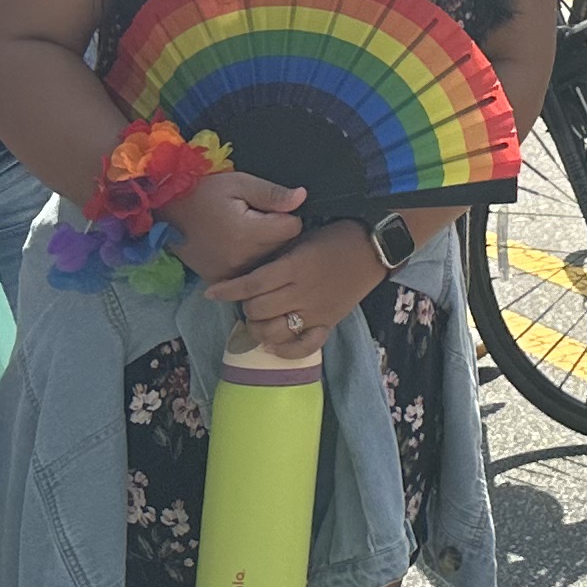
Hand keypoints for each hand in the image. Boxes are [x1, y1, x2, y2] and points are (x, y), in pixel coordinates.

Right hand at [171, 168, 306, 283]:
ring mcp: (229, 273)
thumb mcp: (239, 183)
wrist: (164, 210)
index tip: (270, 209)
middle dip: (276, 233)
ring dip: (263, 249)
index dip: (286, 215)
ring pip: (267, 263)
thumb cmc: (203, 191)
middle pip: (282, 248)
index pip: (293, 228)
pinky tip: (233, 246)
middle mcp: (242, 259)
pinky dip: (247, 261)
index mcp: (248, 233)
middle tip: (255, 218)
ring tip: (243, 232)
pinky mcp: (219, 280)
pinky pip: (248, 273)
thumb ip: (272, 194)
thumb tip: (302, 198)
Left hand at [204, 221, 389, 353]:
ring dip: (259, 328)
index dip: (228, 290)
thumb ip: (277, 256)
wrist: (375, 248)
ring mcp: (316, 311)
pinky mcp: (328, 323)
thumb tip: (249, 271)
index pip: (252, 284)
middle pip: (258, 310)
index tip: (211, 293)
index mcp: (295, 266)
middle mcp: (302, 291)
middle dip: (245, 307)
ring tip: (259, 320)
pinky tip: (275, 343)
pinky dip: (285, 349)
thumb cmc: (336, 237)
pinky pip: (303, 346)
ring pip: (274, 331)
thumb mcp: (302, 238)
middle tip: (248, 299)